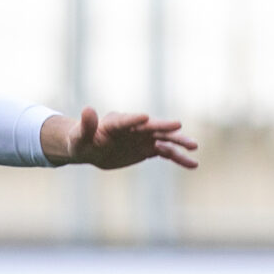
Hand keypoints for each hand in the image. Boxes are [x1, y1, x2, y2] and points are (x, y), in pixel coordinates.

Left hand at [47, 108, 197, 170]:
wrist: (91, 148)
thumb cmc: (81, 141)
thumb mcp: (79, 137)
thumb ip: (85, 125)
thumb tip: (87, 109)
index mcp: (115, 123)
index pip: (126, 120)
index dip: (134, 119)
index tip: (145, 117)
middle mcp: (134, 127)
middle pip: (151, 127)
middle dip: (164, 127)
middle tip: (178, 126)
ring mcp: (143, 137)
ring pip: (164, 139)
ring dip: (178, 143)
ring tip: (194, 147)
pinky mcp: (148, 149)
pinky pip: (166, 153)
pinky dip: (179, 158)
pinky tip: (192, 164)